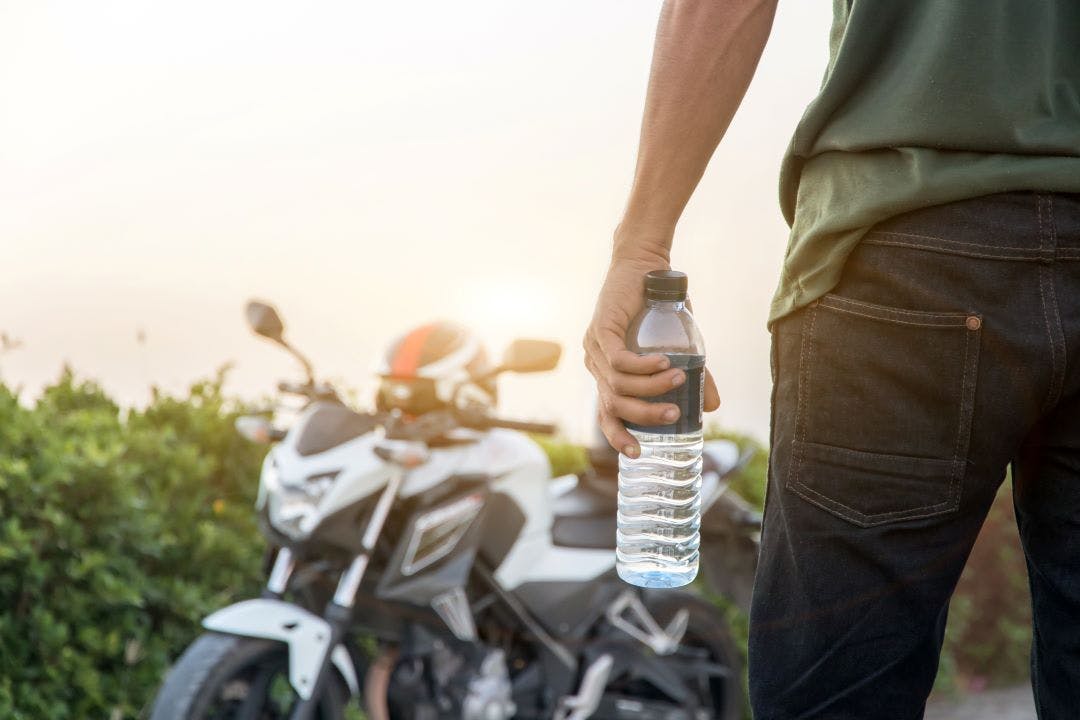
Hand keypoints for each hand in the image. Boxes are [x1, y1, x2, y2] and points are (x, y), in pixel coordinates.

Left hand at [584, 238, 719, 457]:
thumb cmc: (660, 308)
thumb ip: (692, 376)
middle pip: (612, 405)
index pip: (606, 414)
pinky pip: (619, 359)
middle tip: (672, 416)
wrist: (647, 267)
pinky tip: (664, 364)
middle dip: (642, 416)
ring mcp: (595, 347)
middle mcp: (596, 365)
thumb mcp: (680, 348)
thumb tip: (712, 408)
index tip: (637, 454)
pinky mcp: (601, 329)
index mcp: (608, 375)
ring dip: (650, 387)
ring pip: (618, 383)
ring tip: (678, 381)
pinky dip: (642, 366)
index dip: (618, 436)